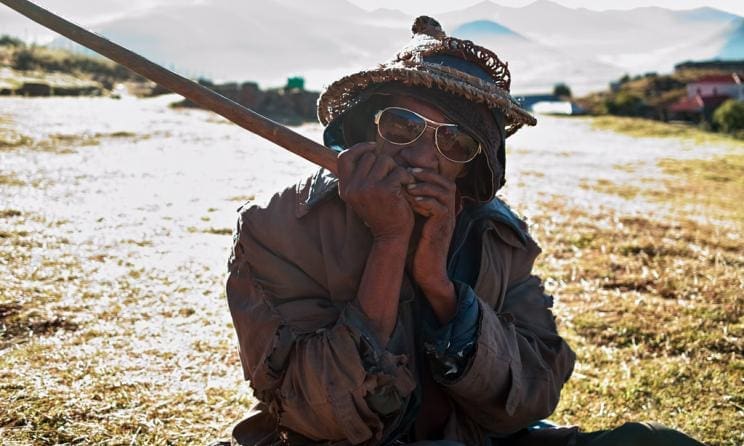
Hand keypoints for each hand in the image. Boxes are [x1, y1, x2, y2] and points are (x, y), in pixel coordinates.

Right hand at [337, 142, 415, 241]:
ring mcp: (368, 189)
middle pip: (369, 156)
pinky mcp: (385, 190)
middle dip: (384, 161)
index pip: (343, 157)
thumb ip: (361, 175)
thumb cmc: (381, 212)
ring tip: (400, 181)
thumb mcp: (363, 195)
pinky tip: (408, 187)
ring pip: (385, 160)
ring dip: (396, 168)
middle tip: (392, 175)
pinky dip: (407, 177)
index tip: (373, 148)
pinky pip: (398, 171)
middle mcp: (353, 188)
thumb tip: (369, 148)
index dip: (358, 148)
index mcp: (345, 188)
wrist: (391, 235)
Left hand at [406, 167, 457, 319]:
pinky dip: (426, 202)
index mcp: (441, 208)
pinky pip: (440, 209)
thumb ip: (406, 206)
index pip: (440, 181)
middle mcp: (447, 212)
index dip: (426, 173)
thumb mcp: (410, 222)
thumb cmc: (415, 248)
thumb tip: (388, 191)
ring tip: (408, 186)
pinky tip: (412, 201)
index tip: (407, 170)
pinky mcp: (443, 229)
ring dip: (425, 186)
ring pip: (445, 192)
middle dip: (428, 174)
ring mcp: (447, 220)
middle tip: (409, 172)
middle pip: (447, 183)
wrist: (426, 272)